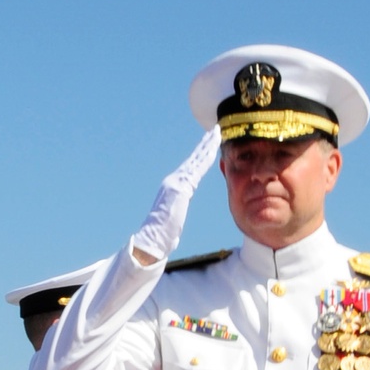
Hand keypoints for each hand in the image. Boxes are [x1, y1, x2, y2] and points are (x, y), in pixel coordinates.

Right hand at [133, 126, 220, 262]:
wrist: (152, 239)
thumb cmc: (160, 239)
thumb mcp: (170, 228)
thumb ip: (173, 224)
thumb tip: (172, 236)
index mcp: (173, 189)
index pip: (191, 169)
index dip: (200, 156)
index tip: (209, 146)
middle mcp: (174, 181)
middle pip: (194, 159)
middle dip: (205, 144)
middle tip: (216, 131)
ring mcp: (177, 181)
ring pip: (196, 159)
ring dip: (207, 144)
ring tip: (217, 132)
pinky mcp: (182, 185)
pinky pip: (198, 167)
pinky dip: (206, 155)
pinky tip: (214, 146)